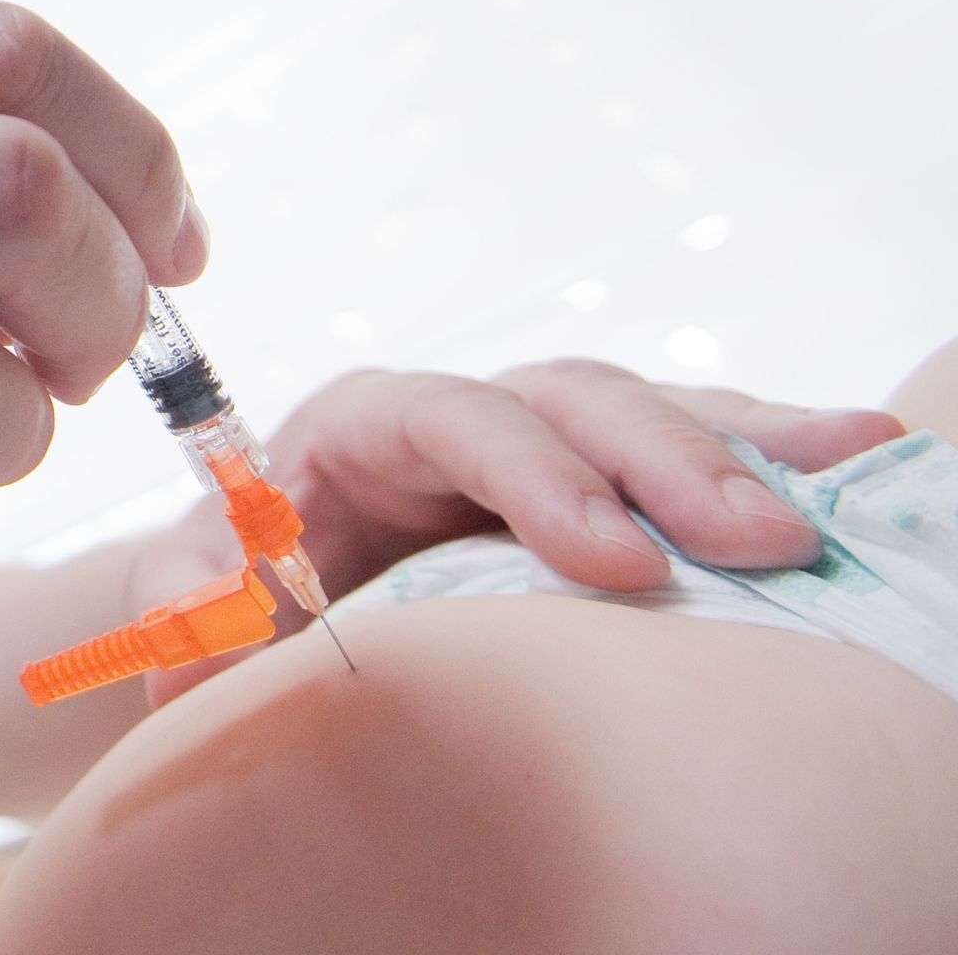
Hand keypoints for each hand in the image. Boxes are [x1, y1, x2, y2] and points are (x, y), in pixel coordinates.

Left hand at [143, 359, 905, 704]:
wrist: (261, 585)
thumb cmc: (228, 588)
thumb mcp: (189, 597)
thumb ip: (182, 604)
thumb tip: (195, 628)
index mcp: (360, 424)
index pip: (454, 419)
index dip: (538, 477)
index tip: (617, 557)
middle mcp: (456, 414)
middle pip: (568, 403)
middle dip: (663, 463)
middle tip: (756, 542)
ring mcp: (530, 440)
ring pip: (641, 412)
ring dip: (737, 452)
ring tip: (834, 491)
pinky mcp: (587, 476)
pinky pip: (680, 443)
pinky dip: (760, 448)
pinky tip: (847, 458)